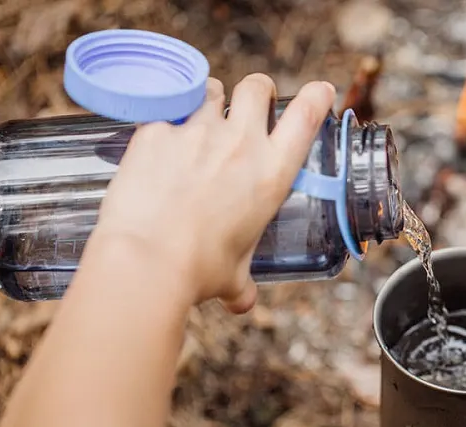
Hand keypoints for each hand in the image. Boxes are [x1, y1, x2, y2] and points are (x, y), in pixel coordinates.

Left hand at [91, 74, 335, 311]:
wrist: (146, 260)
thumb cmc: (197, 270)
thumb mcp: (233, 276)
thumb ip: (242, 285)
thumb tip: (243, 301)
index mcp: (270, 173)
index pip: (305, 116)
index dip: (315, 97)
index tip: (319, 91)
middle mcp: (239, 143)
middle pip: (257, 87)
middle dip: (256, 91)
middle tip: (248, 107)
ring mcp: (197, 131)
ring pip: (211, 91)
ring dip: (210, 101)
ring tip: (199, 123)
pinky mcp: (156, 130)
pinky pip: (166, 112)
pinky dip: (166, 123)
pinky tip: (157, 147)